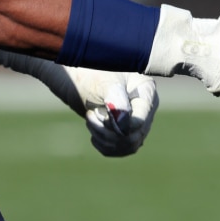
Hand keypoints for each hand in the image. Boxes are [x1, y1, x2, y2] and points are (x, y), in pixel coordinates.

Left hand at [0, 48, 157, 156]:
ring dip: (106, 140)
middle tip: (90, 117)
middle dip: (109, 133)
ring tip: (90, 121)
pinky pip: (121, 149)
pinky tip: (93, 133)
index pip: (141, 120)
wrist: (74, 73)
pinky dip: (105, 146)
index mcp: (145, 90)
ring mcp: (137, 118)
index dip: (120, 125)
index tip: (98, 113)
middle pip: (136, 136)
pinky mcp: (125, 129)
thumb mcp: (103, 84)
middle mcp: (145, 105)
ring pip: (129, 146)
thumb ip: (117, 103)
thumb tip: (126, 129)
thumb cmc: (89, 71)